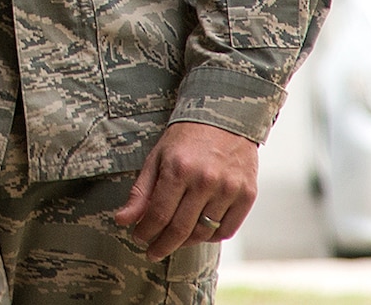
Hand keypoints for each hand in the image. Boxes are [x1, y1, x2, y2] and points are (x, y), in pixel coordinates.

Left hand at [113, 121, 257, 260]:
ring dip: (185, 242)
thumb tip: (122, 221)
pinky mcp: (248, 195)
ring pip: (204, 233)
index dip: (146, 231)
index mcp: (178, 169)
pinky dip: (210, 237)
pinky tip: (198, 233)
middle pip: (181, 228)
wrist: (224, 119)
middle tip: (152, 252)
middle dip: (162, 245)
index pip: (159, 214)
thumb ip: (140, 192)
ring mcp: (229, 189)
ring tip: (173, 240)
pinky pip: (226, 230)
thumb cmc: (184, 139)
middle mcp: (205, 180)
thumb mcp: (156, 158)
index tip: (138, 238)